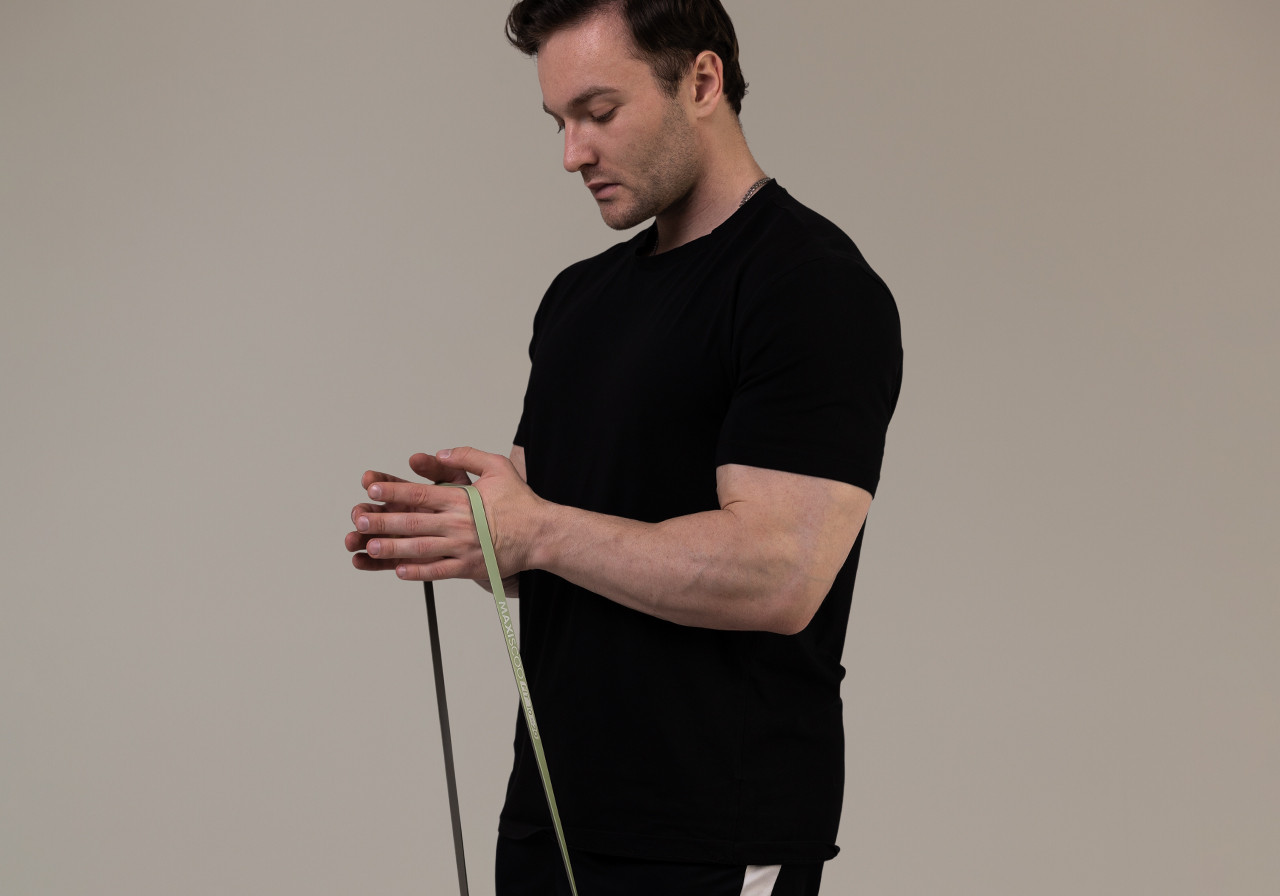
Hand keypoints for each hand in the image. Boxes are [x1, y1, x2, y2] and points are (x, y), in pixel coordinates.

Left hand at [345, 447, 543, 583]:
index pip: (420, 493)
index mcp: (462, 499)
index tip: (372, 488)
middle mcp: (458, 523)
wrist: (541, 534)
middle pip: (412, 521)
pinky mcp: (469, 567)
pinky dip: (417, 571)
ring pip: (420, 547)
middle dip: (382, 520)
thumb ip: (467, 456)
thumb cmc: (520, 502)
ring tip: (370, 546)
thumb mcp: (497, 467)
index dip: (393, 491)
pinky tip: (399, 570)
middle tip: (359, 519)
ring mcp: (462, 547)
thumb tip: (440, 454)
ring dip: (392, 547)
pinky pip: (438, 571)